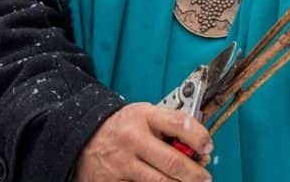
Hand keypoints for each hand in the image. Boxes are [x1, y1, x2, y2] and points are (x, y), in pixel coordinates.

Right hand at [74, 102, 212, 181]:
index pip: (179, 124)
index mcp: (143, 116)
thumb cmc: (121, 126)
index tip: (208, 147)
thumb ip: (169, 124)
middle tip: (205, 177)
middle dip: (195, 173)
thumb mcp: (144, 114)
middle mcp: (132, 139)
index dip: (200, 137)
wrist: (82, 136)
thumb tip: (198, 144)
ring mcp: (121, 163)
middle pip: (173, 162)